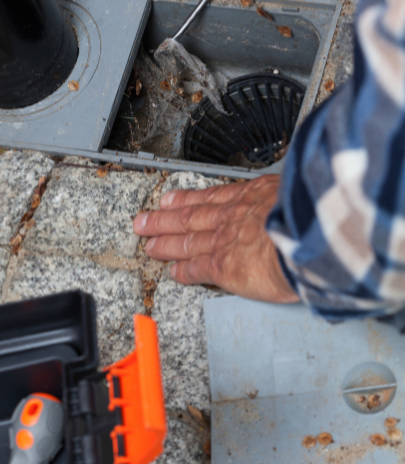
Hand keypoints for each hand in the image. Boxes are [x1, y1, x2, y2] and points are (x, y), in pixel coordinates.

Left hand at [133, 176, 298, 302]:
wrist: (313, 234)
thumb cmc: (318, 215)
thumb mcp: (304, 191)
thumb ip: (293, 194)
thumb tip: (303, 193)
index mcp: (254, 195)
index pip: (214, 197)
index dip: (189, 198)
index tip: (173, 198)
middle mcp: (234, 215)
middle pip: (190, 216)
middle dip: (165, 218)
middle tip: (145, 220)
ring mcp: (226, 240)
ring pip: (187, 240)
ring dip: (165, 242)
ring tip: (148, 243)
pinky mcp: (224, 266)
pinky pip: (197, 268)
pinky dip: (183, 271)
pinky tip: (173, 272)